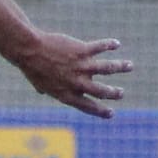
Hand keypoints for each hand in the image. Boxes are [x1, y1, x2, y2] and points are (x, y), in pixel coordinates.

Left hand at [14, 33, 131, 118]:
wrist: (28, 50)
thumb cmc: (31, 67)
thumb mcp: (38, 82)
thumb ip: (45, 89)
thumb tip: (42, 93)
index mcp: (66, 94)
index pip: (87, 106)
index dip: (100, 111)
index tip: (111, 114)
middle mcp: (77, 83)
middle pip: (102, 91)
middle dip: (114, 93)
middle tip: (121, 93)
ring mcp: (81, 67)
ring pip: (108, 68)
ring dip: (121, 67)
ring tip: (130, 65)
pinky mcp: (82, 51)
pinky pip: (100, 47)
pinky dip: (109, 45)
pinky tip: (116, 43)